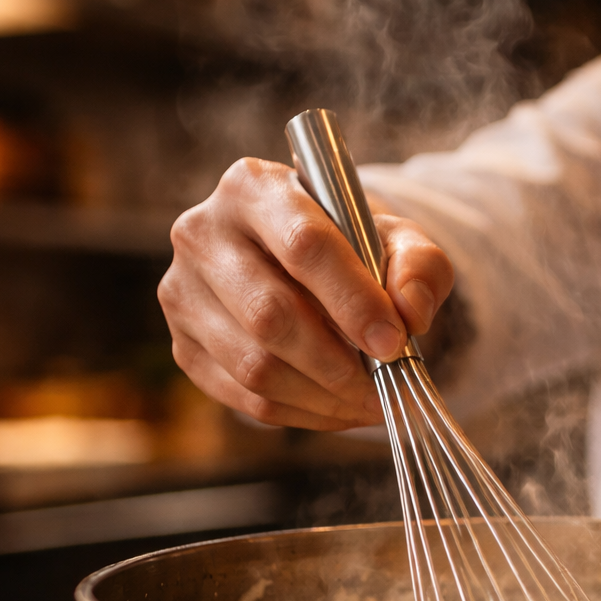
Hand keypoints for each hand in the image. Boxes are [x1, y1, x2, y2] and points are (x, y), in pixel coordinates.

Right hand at [158, 158, 453, 429]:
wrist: (305, 261)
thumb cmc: (352, 244)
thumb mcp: (398, 238)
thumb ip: (419, 266)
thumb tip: (410, 314)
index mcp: (254, 187)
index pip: (303, 246)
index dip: (352, 301)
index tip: (394, 342)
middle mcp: (202, 233)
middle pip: (270, 315)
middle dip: (339, 362)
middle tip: (387, 382)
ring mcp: (182, 292)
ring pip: (255, 366)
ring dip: (324, 396)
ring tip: (370, 400)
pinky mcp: (183, 345)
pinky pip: (244, 398)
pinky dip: (302, 413)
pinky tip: (338, 406)